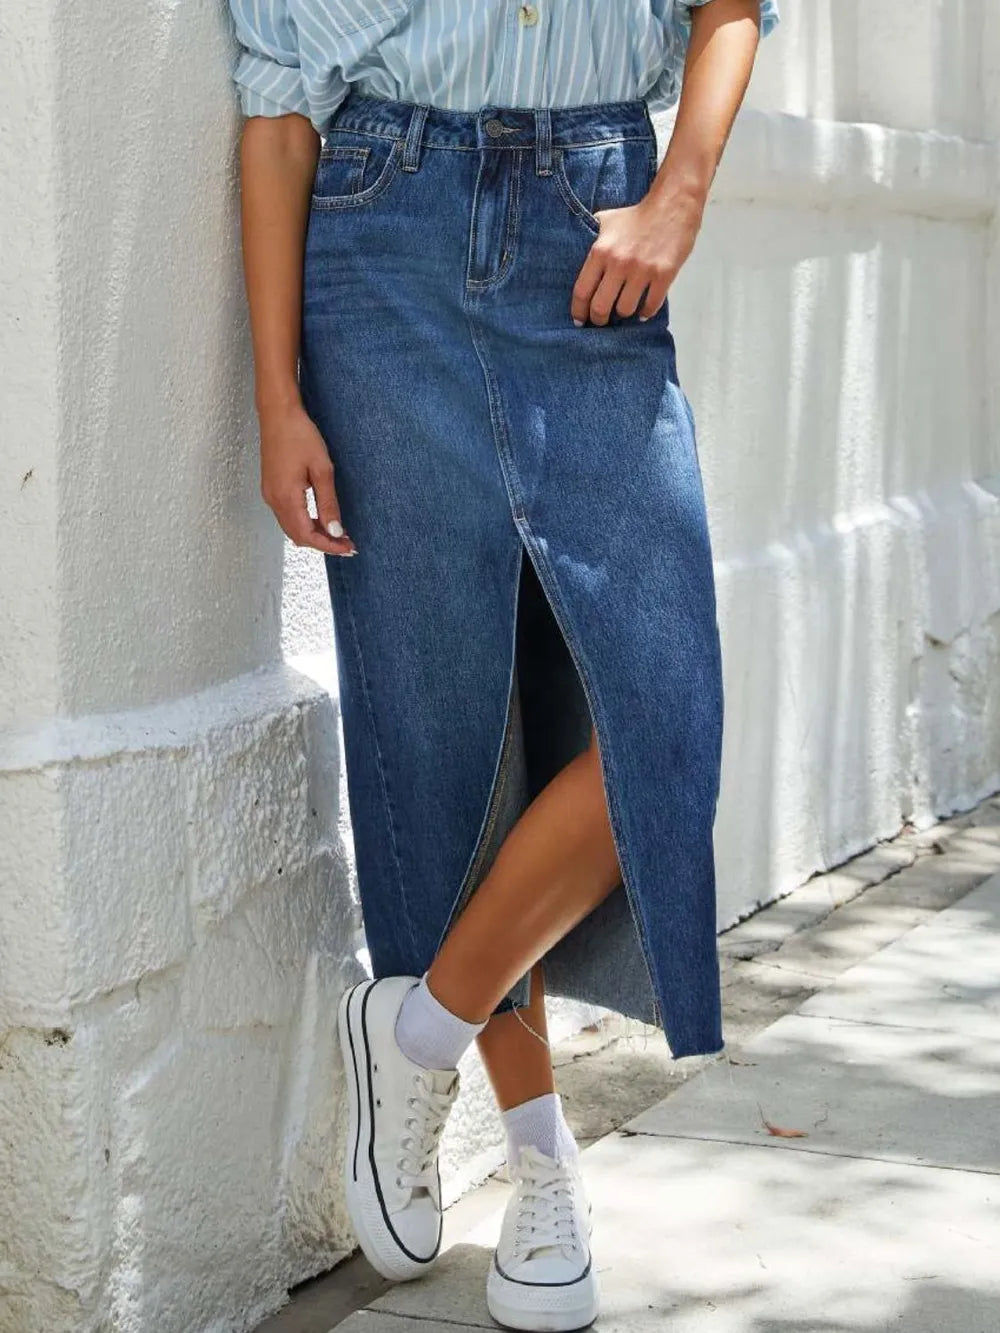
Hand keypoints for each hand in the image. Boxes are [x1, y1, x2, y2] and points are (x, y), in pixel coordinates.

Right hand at [258, 402, 356, 555]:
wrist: (278, 414)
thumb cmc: (300, 435)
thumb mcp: (322, 470)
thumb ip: (328, 503)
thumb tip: (335, 531)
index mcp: (286, 498)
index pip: (308, 535)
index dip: (329, 546)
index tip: (348, 547)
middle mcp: (274, 501)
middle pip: (298, 536)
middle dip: (323, 543)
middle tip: (347, 543)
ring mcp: (270, 495)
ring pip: (292, 528)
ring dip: (314, 534)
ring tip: (338, 533)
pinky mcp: (271, 489)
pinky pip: (287, 516)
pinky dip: (304, 523)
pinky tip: (321, 519)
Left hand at [571, 184, 704, 327]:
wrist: (673, 205)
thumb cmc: (637, 216)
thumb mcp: (606, 222)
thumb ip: (591, 240)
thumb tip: (577, 254)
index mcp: (601, 251)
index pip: (582, 291)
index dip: (578, 311)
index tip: (579, 320)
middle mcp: (619, 263)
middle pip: (600, 307)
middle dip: (599, 319)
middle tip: (602, 321)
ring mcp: (642, 270)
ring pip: (625, 309)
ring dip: (624, 313)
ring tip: (625, 309)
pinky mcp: (663, 275)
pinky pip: (651, 306)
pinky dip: (646, 312)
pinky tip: (643, 310)